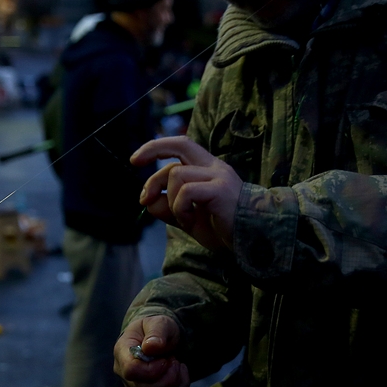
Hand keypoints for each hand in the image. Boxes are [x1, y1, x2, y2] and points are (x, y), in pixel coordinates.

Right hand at [113, 315, 190, 386]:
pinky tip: (180, 371)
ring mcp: (137, 386)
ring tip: (176, 362)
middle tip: (173, 359)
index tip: (166, 358)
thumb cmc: (155, 329)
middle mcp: (125, 373)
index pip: (131, 370)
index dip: (152, 369)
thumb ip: (156, 332)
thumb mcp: (158, 322)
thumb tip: (151, 347)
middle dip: (167, 376)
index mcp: (122, 352)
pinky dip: (181, 385)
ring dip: (175, 380)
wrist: (160, 338)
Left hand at [130, 136, 241, 251]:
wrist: (251, 241)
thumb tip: (148, 200)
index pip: (180, 145)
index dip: (156, 147)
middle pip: (179, 147)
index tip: (135, 160)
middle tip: (143, 196)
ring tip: (185, 219)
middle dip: (153, 159)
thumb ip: (168, 207)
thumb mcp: (187, 217)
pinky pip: (186, 192)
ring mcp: (218, 177)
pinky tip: (191, 222)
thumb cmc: (222, 228)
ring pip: (176, 175)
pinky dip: (180, 209)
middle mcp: (214, 167)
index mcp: (207, 168)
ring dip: (170, 201)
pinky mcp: (220, 190)